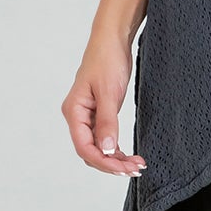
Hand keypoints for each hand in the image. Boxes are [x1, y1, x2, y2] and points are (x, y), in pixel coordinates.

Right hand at [62, 33, 145, 176]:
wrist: (113, 40)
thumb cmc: (107, 60)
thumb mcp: (110, 92)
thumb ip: (108, 122)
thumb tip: (107, 149)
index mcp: (74, 111)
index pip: (84, 147)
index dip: (103, 161)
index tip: (123, 168)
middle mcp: (78, 116)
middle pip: (90, 151)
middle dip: (111, 164)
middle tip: (136, 169)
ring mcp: (88, 116)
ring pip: (98, 147)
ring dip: (115, 159)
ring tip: (137, 165)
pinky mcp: (99, 113)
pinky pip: (104, 138)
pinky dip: (116, 149)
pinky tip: (129, 156)